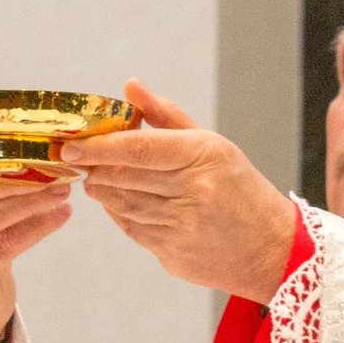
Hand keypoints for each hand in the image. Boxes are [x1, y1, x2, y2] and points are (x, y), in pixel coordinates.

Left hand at [59, 80, 297, 303]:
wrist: (274, 250)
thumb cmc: (242, 190)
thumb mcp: (214, 145)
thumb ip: (167, 116)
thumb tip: (130, 87)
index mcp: (204, 157)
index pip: (138, 148)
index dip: (98, 146)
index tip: (70, 145)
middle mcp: (193, 192)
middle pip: (123, 177)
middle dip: (94, 167)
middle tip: (77, 157)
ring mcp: (182, 228)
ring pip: (121, 204)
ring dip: (103, 190)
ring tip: (98, 177)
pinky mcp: (173, 255)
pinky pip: (131, 229)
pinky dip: (119, 213)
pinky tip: (120, 202)